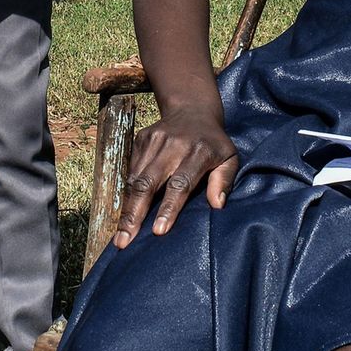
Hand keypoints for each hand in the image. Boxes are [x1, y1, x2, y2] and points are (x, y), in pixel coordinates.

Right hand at [112, 107, 238, 248]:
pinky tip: (125, 214)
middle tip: (125, 241)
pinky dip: (128, 194)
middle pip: (149, 183)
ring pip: (135, 179)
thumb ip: (224, 180)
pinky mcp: (141, 139)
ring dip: (127, 209)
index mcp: (199, 152)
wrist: (193, 110)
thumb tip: (217, 205)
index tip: (159, 231)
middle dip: (135, 214)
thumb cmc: (214, 143)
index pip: (180, 183)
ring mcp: (154, 140)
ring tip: (120, 235)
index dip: (169, 208)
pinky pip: (131, 171)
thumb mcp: (230, 158)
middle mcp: (173, 145)